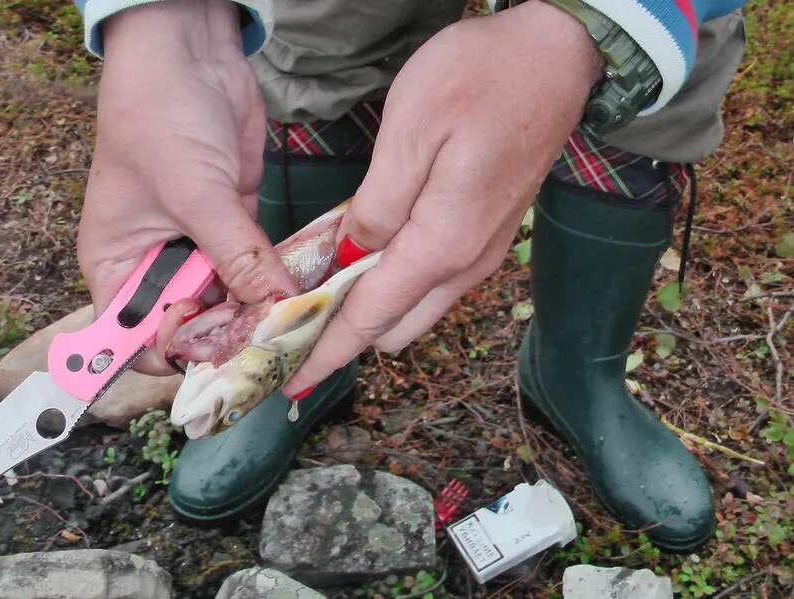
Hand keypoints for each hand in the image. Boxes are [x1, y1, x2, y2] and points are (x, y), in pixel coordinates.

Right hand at [78, 0, 298, 374]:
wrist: (186, 52)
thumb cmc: (158, 117)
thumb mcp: (194, 193)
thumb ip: (236, 255)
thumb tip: (274, 308)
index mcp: (117, 267)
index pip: (137, 341)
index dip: (175, 356)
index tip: (222, 355)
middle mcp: (156, 265)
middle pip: (192, 325)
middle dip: (229, 336)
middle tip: (275, 341)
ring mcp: (198, 245)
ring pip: (231, 298)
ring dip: (260, 309)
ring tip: (296, 322)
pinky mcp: (234, 224)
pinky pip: (257, 265)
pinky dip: (276, 279)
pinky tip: (303, 292)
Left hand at [283, 0, 602, 394]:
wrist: (556, 56)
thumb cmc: (480, 80)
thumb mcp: (409, 135)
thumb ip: (376, 208)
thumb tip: (351, 255)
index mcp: (443, 245)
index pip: (372, 319)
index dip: (327, 352)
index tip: (291, 380)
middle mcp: (467, 264)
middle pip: (394, 327)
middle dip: (345, 332)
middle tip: (296, 312)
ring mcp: (482, 251)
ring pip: (416, 307)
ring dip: (371, 307)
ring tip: (324, 283)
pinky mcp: (488, 234)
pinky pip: (433, 281)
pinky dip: (396, 282)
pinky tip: (368, 253)